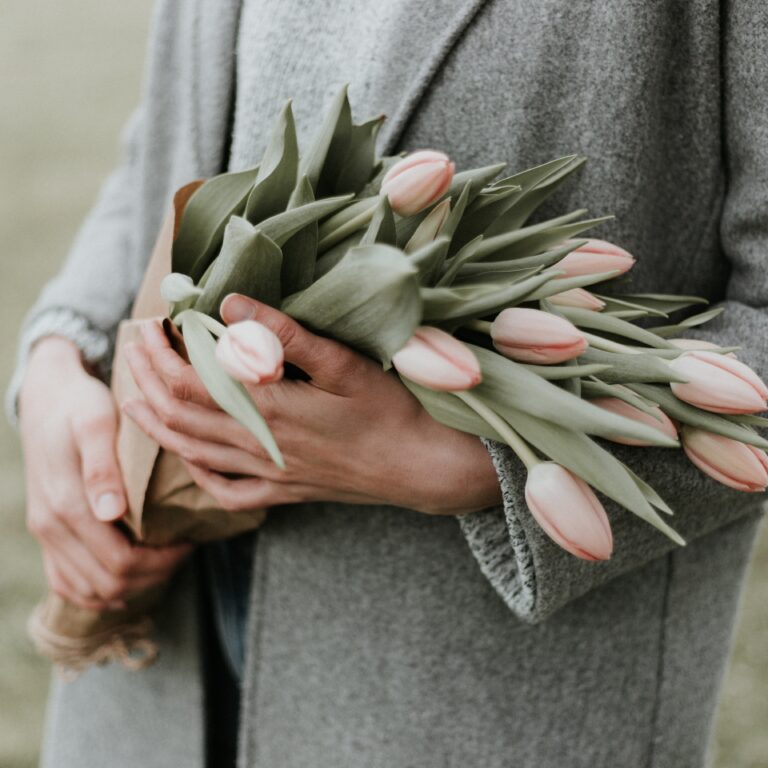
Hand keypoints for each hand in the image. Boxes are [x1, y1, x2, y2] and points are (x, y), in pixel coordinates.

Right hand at [19, 337, 191, 609]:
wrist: (47, 397)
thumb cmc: (81, 405)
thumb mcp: (96, 423)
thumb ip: (102, 467)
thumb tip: (110, 513)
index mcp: (67, 504)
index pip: (120, 562)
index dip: (161, 562)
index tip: (189, 541)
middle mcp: (50, 526)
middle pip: (108, 584)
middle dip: (152, 575)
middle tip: (184, 550)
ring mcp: (45, 533)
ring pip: (89, 590)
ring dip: (130, 585)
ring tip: (164, 559)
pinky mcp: (46, 532)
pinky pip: (67, 582)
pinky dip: (100, 589)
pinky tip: (131, 574)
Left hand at [122, 295, 502, 515]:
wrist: (419, 466)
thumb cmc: (387, 409)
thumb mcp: (343, 363)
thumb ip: (285, 334)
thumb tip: (231, 304)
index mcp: (271, 410)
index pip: (190, 382)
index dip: (160, 355)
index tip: (148, 326)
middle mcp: (259, 446)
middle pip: (179, 416)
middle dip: (146, 382)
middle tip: (133, 349)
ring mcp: (268, 475)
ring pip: (191, 452)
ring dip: (155, 423)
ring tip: (135, 397)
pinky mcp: (282, 492)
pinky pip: (224, 490)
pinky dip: (195, 472)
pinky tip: (187, 455)